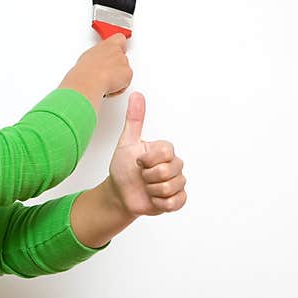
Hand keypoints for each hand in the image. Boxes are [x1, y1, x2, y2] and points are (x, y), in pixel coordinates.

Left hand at [106, 92, 186, 216]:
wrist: (120, 193)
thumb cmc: (123, 168)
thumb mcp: (126, 142)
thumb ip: (134, 120)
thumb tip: (137, 95)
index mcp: (165, 150)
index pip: (165, 152)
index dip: (147, 160)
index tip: (138, 161)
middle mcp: (174, 165)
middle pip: (167, 171)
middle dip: (148, 177)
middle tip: (141, 176)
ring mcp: (178, 182)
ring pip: (169, 188)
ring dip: (151, 190)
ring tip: (146, 187)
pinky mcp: (178, 199)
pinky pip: (175, 202)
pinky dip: (160, 203)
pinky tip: (153, 198)